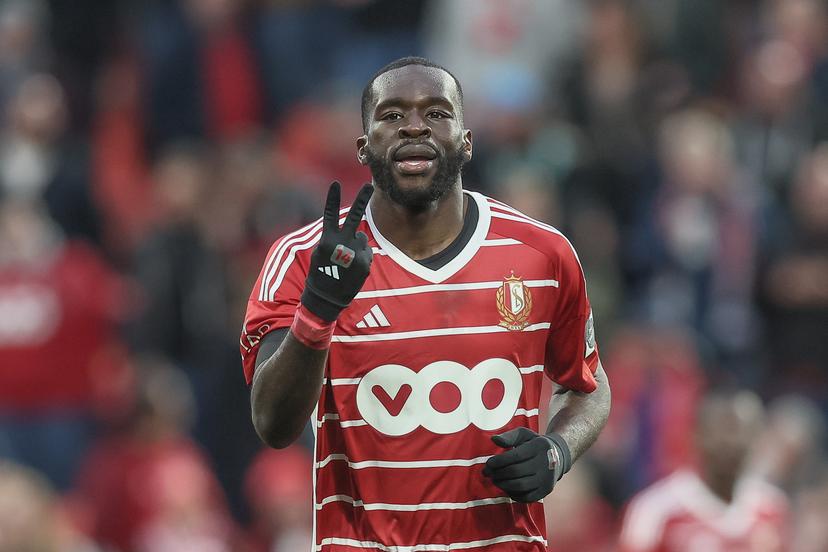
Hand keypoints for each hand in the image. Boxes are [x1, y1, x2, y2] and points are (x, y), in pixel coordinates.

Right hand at [301, 182, 373, 320]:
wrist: (326, 297)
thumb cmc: (321, 273)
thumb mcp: (321, 253)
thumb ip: (334, 239)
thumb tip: (356, 231)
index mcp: (327, 240)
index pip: (329, 214)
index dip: (332, 198)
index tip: (335, 184)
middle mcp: (342, 244)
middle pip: (354, 216)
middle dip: (362, 199)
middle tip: (368, 185)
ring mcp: (354, 253)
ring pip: (361, 238)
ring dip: (357, 245)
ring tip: (347, 261)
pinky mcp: (364, 262)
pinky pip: (367, 252)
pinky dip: (362, 257)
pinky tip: (353, 268)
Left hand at [482, 427, 570, 502]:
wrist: (557, 456)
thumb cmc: (534, 444)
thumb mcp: (524, 435)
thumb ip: (509, 436)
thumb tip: (494, 439)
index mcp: (540, 447)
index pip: (516, 457)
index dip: (499, 461)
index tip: (488, 464)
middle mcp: (546, 463)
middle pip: (516, 472)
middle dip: (498, 473)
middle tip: (488, 473)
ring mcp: (547, 479)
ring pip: (520, 486)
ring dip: (503, 484)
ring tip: (495, 480)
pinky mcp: (546, 491)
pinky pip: (526, 497)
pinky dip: (513, 494)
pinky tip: (506, 487)